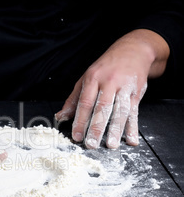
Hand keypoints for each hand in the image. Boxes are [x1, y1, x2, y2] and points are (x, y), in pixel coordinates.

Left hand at [55, 29, 168, 148]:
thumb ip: (73, 99)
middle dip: (96, 127)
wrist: (132, 51)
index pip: (85, 102)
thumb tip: (60, 117)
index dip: (80, 120)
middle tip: (91, 144)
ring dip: (115, 130)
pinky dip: (133, 127)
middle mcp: (109, 82)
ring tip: (111, 145)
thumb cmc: (105, 68)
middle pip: (102, 108)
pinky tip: (131, 140)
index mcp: (93, 78)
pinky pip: (135, 112)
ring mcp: (125, 87)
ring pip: (120, 111)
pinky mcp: (137, 92)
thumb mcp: (86, 79)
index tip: (76, 136)